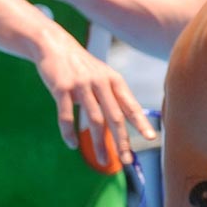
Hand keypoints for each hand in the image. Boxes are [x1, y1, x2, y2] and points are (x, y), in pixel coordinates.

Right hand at [32, 37, 154, 165]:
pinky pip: (67, 116)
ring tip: (103, 160)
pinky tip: (73, 144)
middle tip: (127, 160)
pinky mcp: (61, 88)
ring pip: (94, 120)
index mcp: (114, 81)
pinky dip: (70, 133)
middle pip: (115, 117)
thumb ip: (112, 98)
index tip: (152, 138)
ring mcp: (81, 85)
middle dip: (122, 141)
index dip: (141, 123)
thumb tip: (122, 125)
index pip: (131, 106)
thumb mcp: (103, 77)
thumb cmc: (83, 67)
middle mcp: (101, 83)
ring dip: (99, 143)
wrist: (55, 46)